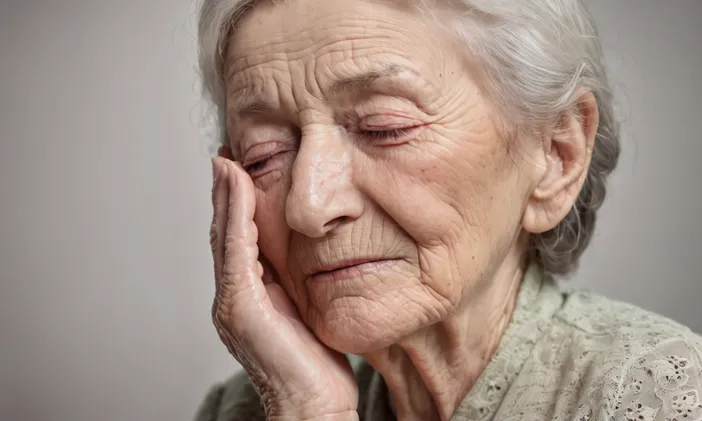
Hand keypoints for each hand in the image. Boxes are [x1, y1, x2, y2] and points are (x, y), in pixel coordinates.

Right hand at [209, 147, 358, 420]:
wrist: (312, 406)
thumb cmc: (315, 366)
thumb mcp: (308, 311)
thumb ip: (299, 284)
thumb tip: (312, 257)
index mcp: (249, 296)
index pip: (239, 241)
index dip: (235, 205)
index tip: (239, 170)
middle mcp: (234, 296)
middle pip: (224, 234)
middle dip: (224, 194)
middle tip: (226, 156)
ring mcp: (233, 302)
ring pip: (224, 238)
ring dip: (224, 197)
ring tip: (227, 163)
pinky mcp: (240, 307)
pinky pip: (236, 252)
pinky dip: (234, 217)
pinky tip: (238, 188)